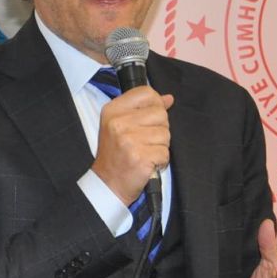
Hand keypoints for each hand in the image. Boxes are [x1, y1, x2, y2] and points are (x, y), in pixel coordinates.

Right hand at [91, 86, 174, 205]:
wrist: (108, 183)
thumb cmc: (116, 154)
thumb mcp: (122, 125)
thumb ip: (145, 109)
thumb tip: (168, 99)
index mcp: (113, 111)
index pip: (146, 93)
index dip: (156, 104)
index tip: (151, 118)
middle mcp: (119, 123)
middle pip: (160, 114)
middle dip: (159, 129)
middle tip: (145, 141)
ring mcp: (129, 141)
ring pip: (165, 134)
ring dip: (160, 146)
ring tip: (145, 152)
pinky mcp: (140, 158)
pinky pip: (165, 152)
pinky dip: (161, 160)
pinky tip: (148, 163)